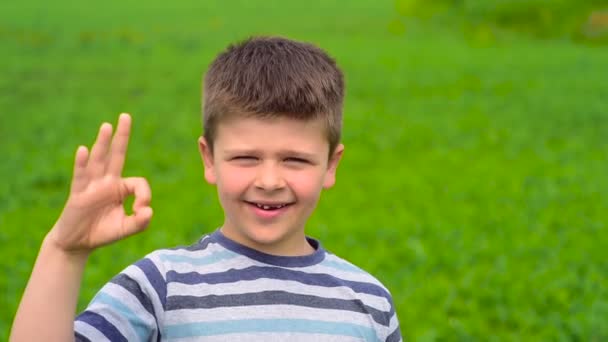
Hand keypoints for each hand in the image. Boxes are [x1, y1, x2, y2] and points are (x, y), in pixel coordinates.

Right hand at [46, 113, 152, 253]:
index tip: (142, 210)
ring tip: (107, 126)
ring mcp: (92, 185)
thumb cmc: (103, 232)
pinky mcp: (78, 193)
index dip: (144, 195)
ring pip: (98, 160)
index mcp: (120, 188)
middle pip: (116, 155)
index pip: (139, 182)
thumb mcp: (126, 229)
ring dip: (103, 143)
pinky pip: (80, 175)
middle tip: (126, 116)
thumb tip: (149, 210)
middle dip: (122, 136)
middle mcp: (107, 182)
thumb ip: (140, 222)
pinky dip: (81, 162)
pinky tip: (83, 150)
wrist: (78, 243)